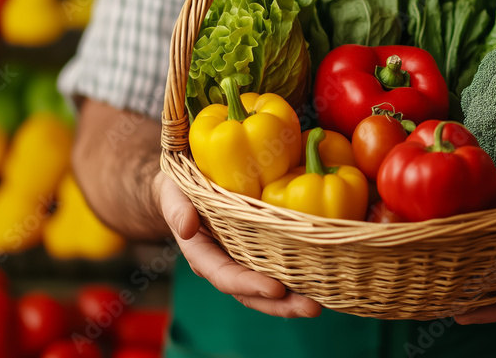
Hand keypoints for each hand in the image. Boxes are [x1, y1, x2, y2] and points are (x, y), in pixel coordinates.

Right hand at [153, 172, 322, 318]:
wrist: (186, 188)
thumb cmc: (180, 189)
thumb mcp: (173, 193)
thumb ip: (177, 209)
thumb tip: (187, 228)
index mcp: (202, 254)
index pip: (225, 275)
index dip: (249, 284)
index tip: (275, 289)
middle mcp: (224, 264)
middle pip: (251, 293)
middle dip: (280, 304)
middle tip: (312, 307)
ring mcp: (243, 261)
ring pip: (267, 289)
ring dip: (294, 299)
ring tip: (321, 303)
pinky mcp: (259, 252)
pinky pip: (279, 269)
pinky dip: (299, 279)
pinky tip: (323, 282)